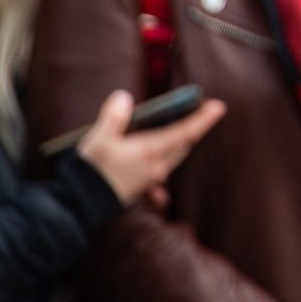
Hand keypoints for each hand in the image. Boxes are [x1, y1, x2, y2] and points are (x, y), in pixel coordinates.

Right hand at [76, 91, 225, 206]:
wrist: (81, 204)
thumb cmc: (92, 170)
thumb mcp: (100, 138)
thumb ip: (114, 116)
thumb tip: (123, 97)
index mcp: (152, 151)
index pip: (185, 132)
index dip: (203, 119)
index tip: (220, 107)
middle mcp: (157, 166)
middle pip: (181, 144)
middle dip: (188, 129)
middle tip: (192, 113)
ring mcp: (151, 179)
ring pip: (171, 157)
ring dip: (174, 144)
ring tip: (170, 130)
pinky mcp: (141, 188)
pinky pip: (158, 175)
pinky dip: (158, 164)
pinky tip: (153, 166)